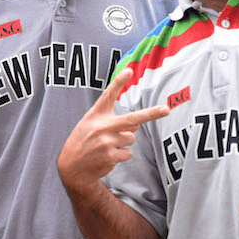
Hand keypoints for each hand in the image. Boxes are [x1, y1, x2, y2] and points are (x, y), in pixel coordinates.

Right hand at [58, 69, 169, 187]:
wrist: (70, 168)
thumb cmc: (82, 143)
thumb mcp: (90, 126)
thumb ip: (112, 121)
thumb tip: (138, 124)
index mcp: (95, 116)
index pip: (108, 95)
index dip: (118, 82)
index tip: (129, 71)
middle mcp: (101, 127)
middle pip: (132, 118)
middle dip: (152, 114)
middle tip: (167, 109)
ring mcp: (107, 142)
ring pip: (131, 138)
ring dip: (123, 142)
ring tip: (107, 147)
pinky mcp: (111, 156)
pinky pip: (128, 153)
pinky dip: (121, 155)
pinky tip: (106, 157)